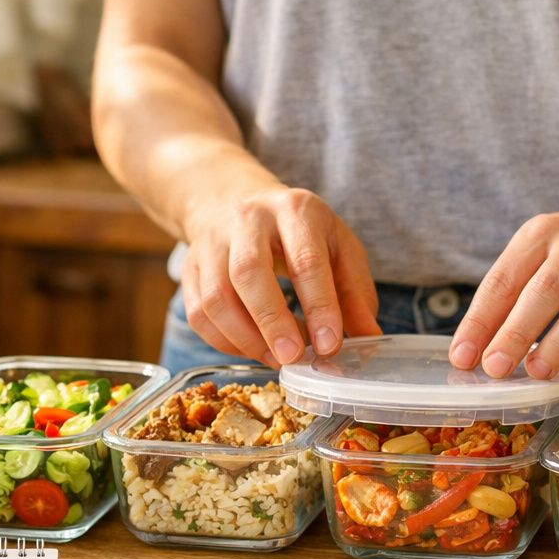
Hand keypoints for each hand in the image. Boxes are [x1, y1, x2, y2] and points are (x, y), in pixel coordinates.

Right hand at [182, 187, 380, 365]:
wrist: (234, 201)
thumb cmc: (298, 231)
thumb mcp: (338, 246)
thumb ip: (355, 291)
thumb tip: (369, 338)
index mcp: (294, 210)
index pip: (306, 260)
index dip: (319, 306)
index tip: (329, 345)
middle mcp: (247, 220)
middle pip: (249, 272)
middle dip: (272, 322)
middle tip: (293, 357)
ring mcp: (211, 243)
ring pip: (216, 298)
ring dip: (245, 339)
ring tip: (276, 358)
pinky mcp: (189, 269)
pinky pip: (198, 314)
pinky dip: (224, 341)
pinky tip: (251, 349)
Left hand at [448, 202, 558, 378]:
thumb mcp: (544, 254)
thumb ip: (514, 294)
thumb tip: (477, 348)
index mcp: (542, 233)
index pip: (503, 280)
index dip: (480, 321)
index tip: (462, 357)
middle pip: (543, 291)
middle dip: (514, 333)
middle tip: (494, 368)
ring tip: (537, 372)